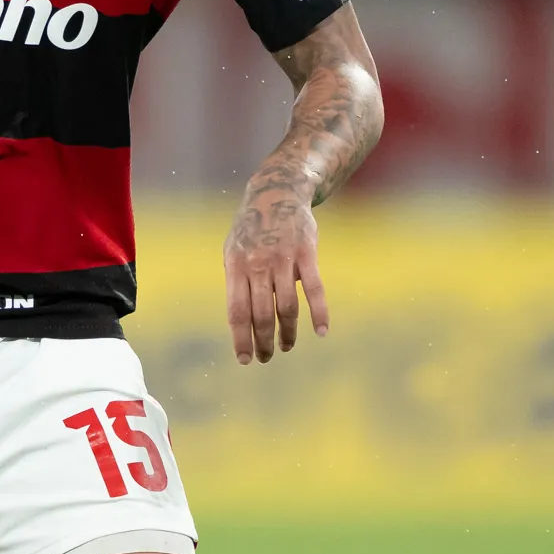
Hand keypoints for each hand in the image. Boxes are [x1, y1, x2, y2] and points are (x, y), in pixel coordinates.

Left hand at [223, 187, 327, 364]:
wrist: (277, 193)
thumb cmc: (252, 229)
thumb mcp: (233, 251)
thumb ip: (236, 283)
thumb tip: (240, 322)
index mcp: (235, 266)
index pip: (237, 311)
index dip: (241, 338)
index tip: (244, 359)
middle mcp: (257, 264)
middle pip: (261, 314)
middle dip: (264, 341)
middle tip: (267, 358)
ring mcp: (282, 259)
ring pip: (286, 307)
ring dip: (287, 332)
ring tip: (286, 347)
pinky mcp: (306, 254)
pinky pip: (314, 289)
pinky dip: (319, 313)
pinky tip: (320, 332)